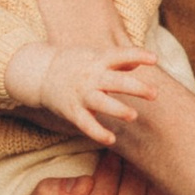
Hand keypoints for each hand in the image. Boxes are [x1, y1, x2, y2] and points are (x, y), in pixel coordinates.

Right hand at [6, 38, 160, 143]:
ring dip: (117, 109)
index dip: (137, 55)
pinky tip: (111, 139)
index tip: (154, 58)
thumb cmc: (74, 64)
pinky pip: (86, 123)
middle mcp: (91, 77)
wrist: (40, 73)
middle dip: (136, 87)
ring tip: (133, 116)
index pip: (120, 55)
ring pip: (101, 102)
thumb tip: (139, 62)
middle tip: (154, 94)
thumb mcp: (94, 56)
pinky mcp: (73, 110)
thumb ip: (117, 60)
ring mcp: (81, 94)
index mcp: (98, 60)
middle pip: (116, 81)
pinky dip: (97, 132)